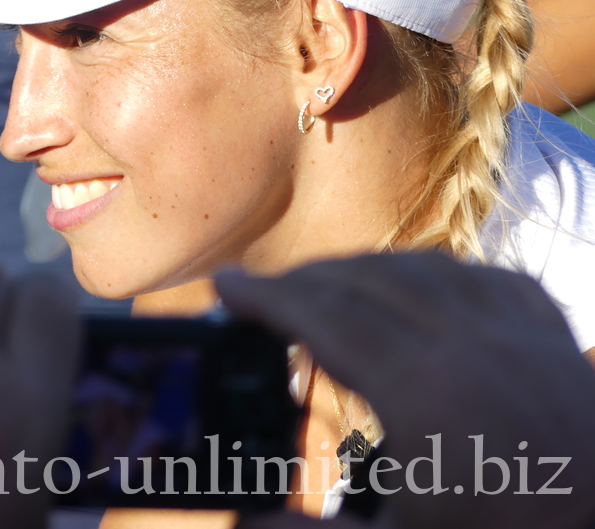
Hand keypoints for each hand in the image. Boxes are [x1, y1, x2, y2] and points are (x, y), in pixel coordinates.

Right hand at [216, 253, 594, 528]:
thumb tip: (245, 525)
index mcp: (428, 395)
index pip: (325, 319)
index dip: (267, 297)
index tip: (225, 284)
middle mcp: (471, 344)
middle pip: (363, 282)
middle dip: (300, 281)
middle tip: (259, 293)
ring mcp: (516, 330)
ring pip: (417, 268)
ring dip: (357, 271)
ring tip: (319, 288)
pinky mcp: (547, 331)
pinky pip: (473, 275)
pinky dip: (423, 273)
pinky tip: (406, 287)